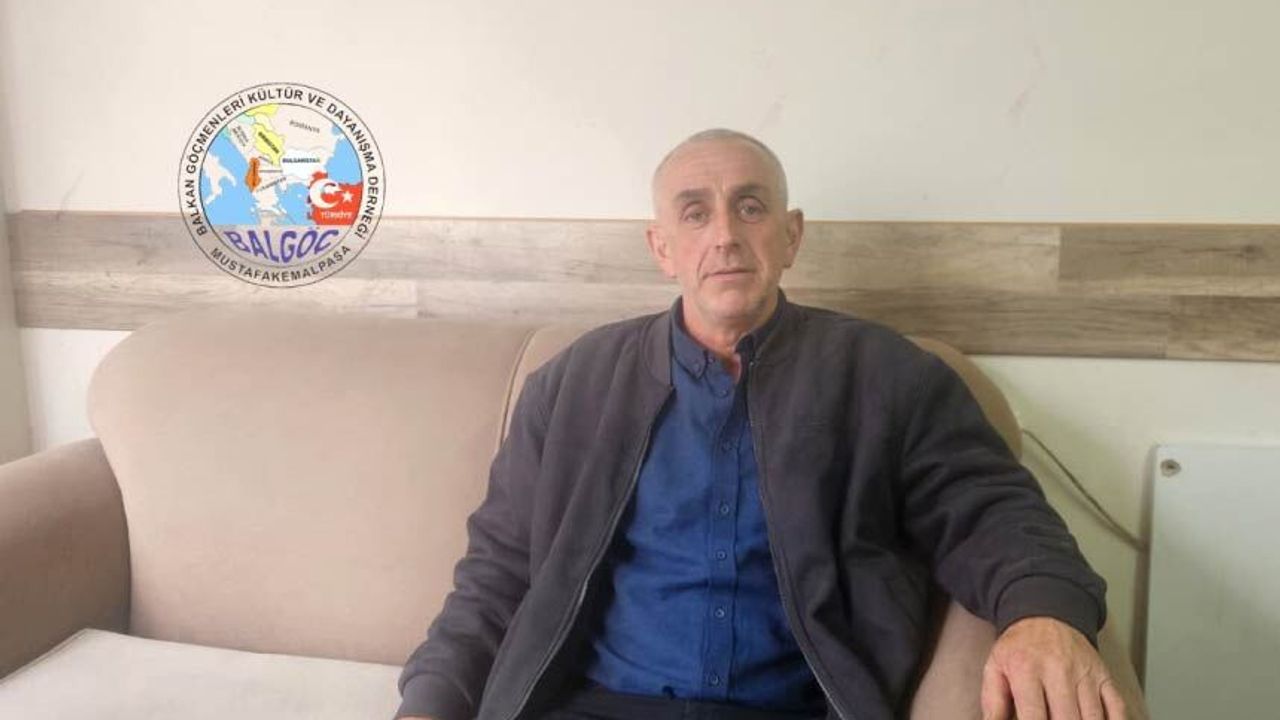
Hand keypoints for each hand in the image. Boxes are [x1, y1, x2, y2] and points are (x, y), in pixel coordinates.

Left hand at [981, 616, 1126, 719]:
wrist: (1046, 616)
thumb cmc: (1019, 648)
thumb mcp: (995, 667)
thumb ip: (993, 702)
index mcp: (1026, 669)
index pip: (1034, 716)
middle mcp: (1059, 670)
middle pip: (1067, 719)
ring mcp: (1085, 673)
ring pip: (1093, 717)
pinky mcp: (1104, 675)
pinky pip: (1117, 707)